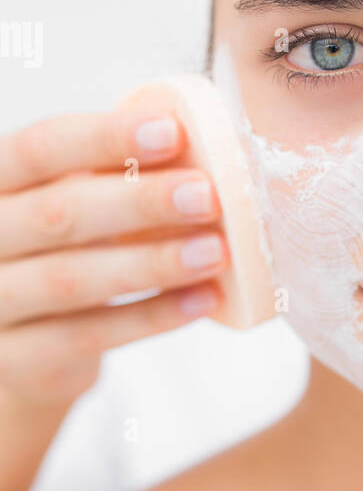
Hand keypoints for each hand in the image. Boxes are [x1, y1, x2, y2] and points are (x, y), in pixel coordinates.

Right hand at [0, 108, 226, 409]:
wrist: (24, 347)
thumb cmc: (59, 252)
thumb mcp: (71, 202)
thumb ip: (113, 173)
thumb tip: (198, 144)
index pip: (38, 149)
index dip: (103, 138)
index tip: (172, 131)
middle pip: (56, 214)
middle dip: (139, 202)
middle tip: (207, 196)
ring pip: (71, 280)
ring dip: (152, 263)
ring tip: (215, 252)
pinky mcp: (18, 358)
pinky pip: (88, 335)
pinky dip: (151, 316)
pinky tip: (200, 300)